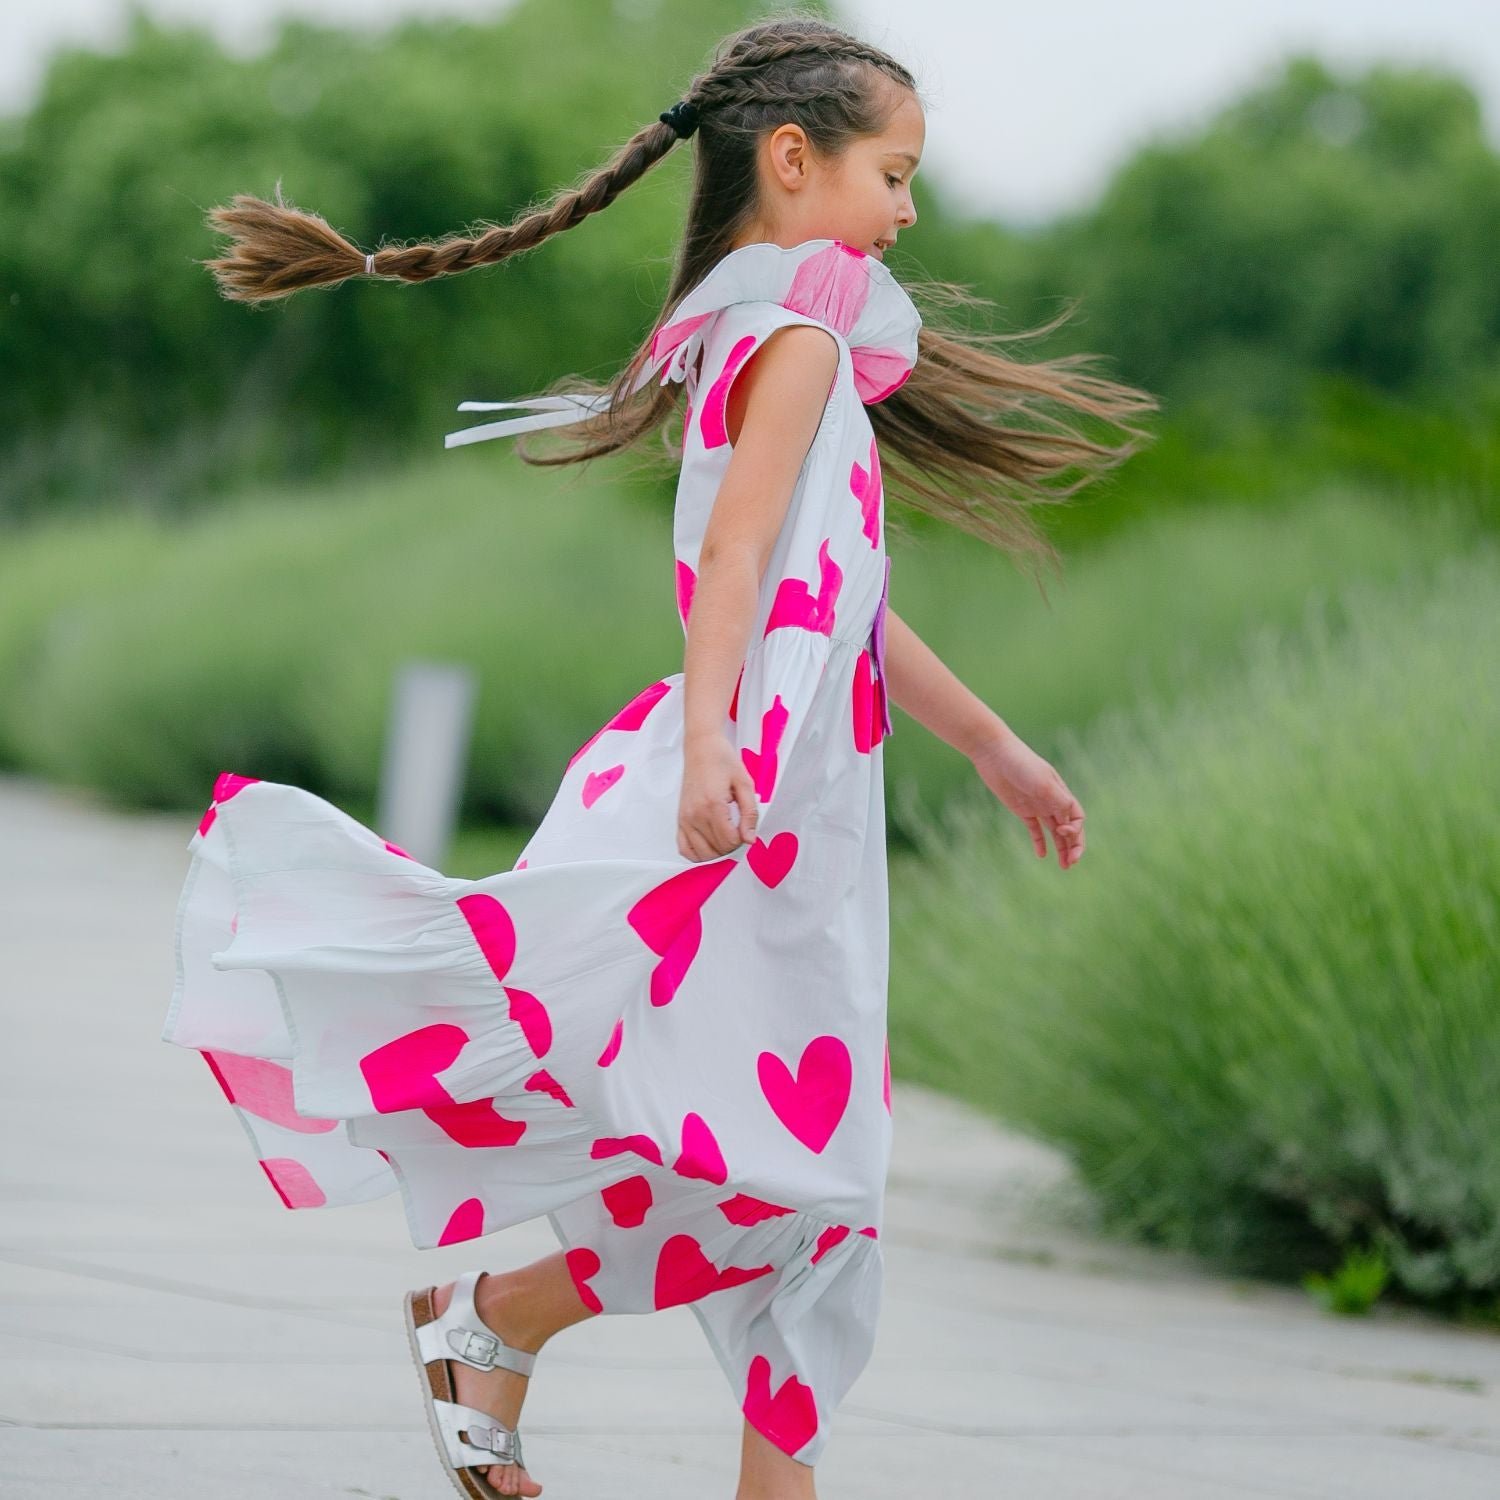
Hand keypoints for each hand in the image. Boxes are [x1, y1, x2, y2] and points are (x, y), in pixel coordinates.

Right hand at [678, 731, 759, 861]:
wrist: (701, 748)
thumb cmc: (723, 761)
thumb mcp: (745, 784)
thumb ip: (750, 814)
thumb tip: (749, 840)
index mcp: (713, 805)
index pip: (729, 841)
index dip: (742, 839)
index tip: (745, 827)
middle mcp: (695, 815)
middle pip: (716, 850)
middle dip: (731, 845)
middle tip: (737, 829)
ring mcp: (684, 818)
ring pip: (701, 854)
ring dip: (716, 852)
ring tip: (725, 836)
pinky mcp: (679, 819)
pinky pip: (684, 848)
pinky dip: (697, 854)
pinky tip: (709, 845)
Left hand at [970, 732, 1085, 869]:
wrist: (995, 754)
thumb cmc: (1021, 764)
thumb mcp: (1043, 782)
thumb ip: (1058, 801)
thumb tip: (1072, 822)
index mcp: (1061, 794)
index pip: (1077, 818)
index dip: (1075, 830)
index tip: (1062, 831)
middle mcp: (1052, 801)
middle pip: (1069, 828)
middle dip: (1073, 846)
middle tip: (1072, 864)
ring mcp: (1037, 806)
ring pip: (1054, 832)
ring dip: (1061, 848)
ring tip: (1065, 867)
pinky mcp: (1022, 810)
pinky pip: (1035, 830)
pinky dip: (1040, 842)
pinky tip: (1042, 855)